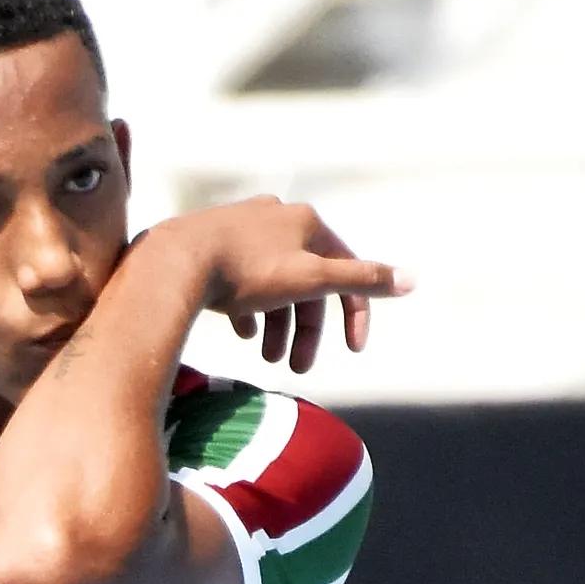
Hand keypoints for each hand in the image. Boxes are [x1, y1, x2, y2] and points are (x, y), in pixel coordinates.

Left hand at [151, 195, 409, 374]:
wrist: (173, 263)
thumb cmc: (244, 271)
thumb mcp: (310, 279)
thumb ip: (360, 280)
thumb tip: (411, 280)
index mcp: (307, 221)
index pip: (346, 272)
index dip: (354, 315)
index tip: (351, 352)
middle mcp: (278, 216)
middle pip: (307, 282)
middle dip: (305, 329)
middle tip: (295, 368)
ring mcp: (243, 226)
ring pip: (274, 283)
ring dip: (278, 324)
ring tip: (265, 356)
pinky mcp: (212, 242)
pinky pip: (242, 279)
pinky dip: (249, 309)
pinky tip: (240, 332)